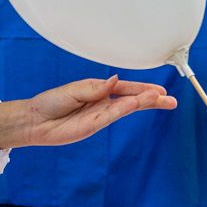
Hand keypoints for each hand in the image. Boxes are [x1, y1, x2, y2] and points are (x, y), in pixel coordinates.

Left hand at [0, 76, 176, 149]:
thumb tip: (115, 80)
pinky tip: (139, 103)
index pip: (125, 87)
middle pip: (132, 99)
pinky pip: (114, 115)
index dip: (142, 88)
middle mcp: (102, 102)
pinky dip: (126, 108)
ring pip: (127, 107)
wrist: (35, 121)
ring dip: (144, 103)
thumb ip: (96, 87)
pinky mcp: (94, 126)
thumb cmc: (50, 102)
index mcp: (97, 89)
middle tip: (171, 100)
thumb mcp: (74, 90)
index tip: (159, 90)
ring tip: (162, 100)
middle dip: (151, 99)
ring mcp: (100, 114)